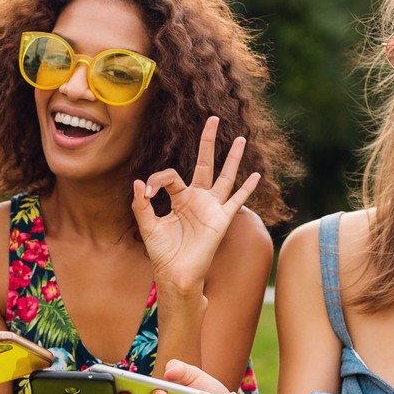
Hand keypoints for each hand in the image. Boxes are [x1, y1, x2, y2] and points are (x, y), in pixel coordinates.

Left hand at [130, 116, 261, 300]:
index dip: (156, 180)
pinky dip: (246, 189)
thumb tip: (137, 182)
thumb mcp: (147, 226)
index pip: (170, 176)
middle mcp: (198, 199)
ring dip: (233, 158)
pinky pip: (236, 201)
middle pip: (205, 163)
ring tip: (241, 138)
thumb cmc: (162, 253)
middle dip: (208, 141)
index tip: (146, 194)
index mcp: (179, 198)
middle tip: (213, 119)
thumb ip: (141, 204)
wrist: (176, 274)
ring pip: (225, 176)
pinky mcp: (221, 219)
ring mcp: (212, 207)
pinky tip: (256, 175)